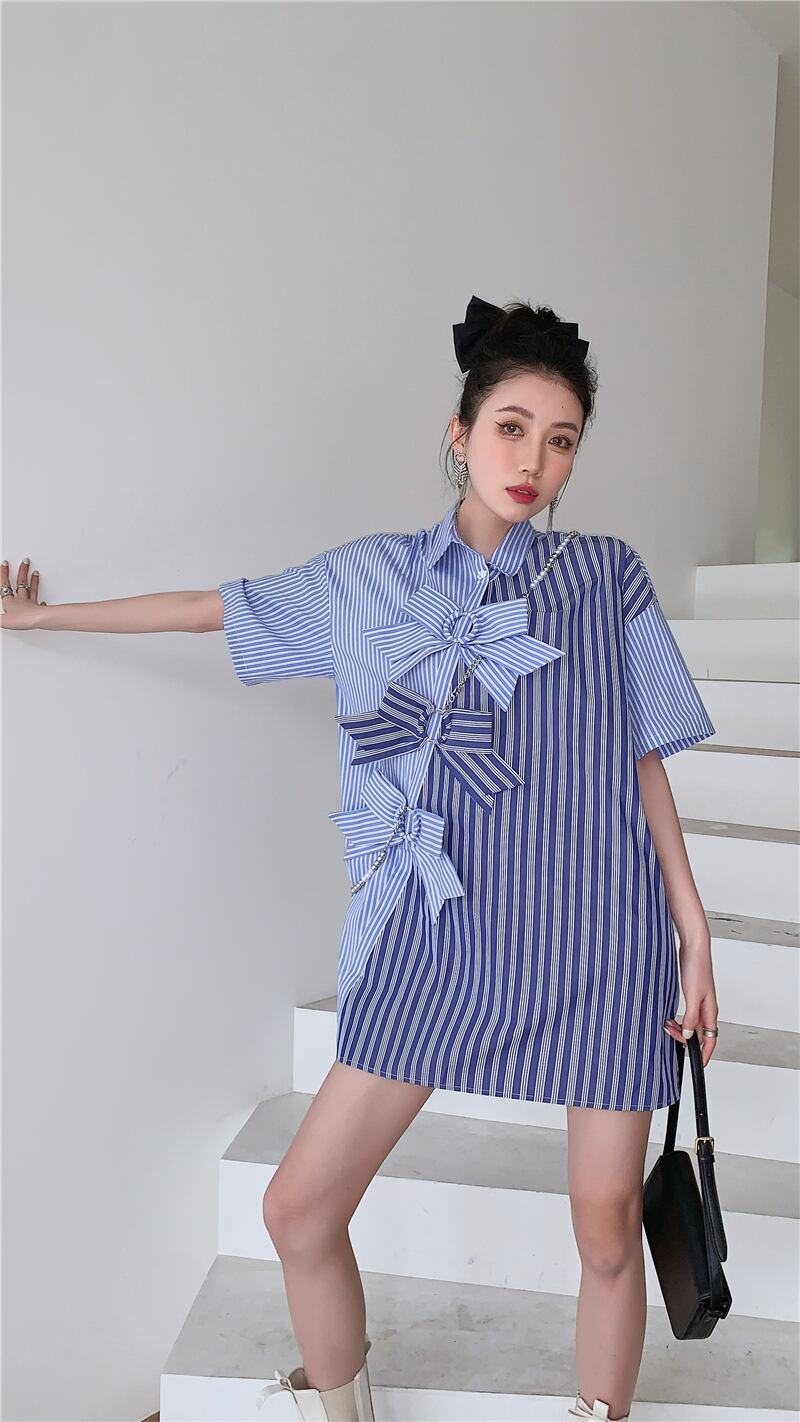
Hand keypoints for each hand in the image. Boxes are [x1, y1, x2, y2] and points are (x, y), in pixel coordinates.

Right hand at [0, 558, 45, 628]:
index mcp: (10, 601)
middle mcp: (22, 600)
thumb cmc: (22, 619)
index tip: (5, 564)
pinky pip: (40, 604)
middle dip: (22, 571)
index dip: (4, 574)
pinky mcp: (39, 610)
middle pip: (21, 582)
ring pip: (32, 589)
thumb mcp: (2, 620)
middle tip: (25, 561)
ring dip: (33, 580)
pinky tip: (43, 602)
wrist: (38, 620)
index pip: (5, 584)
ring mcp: (31, 604)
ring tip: (35, 572)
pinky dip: (41, 602)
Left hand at [664, 936, 718, 1067]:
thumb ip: (691, 1017)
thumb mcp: (693, 995)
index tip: (698, 1065)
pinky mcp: (692, 994)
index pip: (710, 1040)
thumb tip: (688, 1035)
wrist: (693, 946)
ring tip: (666, 1024)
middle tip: (668, 1033)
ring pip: (691, 1024)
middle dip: (684, 1039)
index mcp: (710, 1011)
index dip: (705, 1054)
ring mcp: (700, 1001)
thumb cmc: (696, 966)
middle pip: (699, 1034)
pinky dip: (679, 1019)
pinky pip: (687, 1014)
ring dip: (679, 1028)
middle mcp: (707, 1008)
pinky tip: (670, 1017)